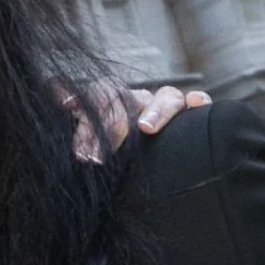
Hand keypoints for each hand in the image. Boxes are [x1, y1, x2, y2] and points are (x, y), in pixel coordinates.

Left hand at [74, 80, 209, 156]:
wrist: (162, 169)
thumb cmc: (120, 155)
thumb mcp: (96, 144)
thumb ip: (84, 127)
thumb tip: (63, 99)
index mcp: (118, 103)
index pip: (102, 95)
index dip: (88, 116)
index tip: (78, 148)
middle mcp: (143, 102)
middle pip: (131, 97)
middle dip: (112, 125)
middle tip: (97, 156)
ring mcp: (169, 107)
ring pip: (167, 96)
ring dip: (155, 110)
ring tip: (145, 129)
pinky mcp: (196, 117)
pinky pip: (201, 102)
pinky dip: (199, 101)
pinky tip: (196, 104)